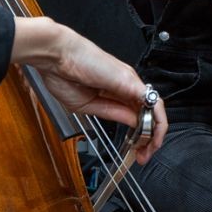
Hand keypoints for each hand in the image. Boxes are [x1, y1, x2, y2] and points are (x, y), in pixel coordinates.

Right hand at [11, 17, 166, 162]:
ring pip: (155, 109)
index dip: (138, 134)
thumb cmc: (62, 74)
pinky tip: (151, 135)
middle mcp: (125, 85)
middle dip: (149, 138)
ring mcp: (129, 81)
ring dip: (155, 133)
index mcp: (112, 90)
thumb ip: (111, 113)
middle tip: (145, 156)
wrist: (55, 56)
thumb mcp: (86, 106)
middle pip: (148, 113)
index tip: (137, 151)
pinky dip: (156, 121)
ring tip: (149, 149)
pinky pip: (153, 102)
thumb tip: (131, 123)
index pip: (134, 114)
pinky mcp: (130, 81)